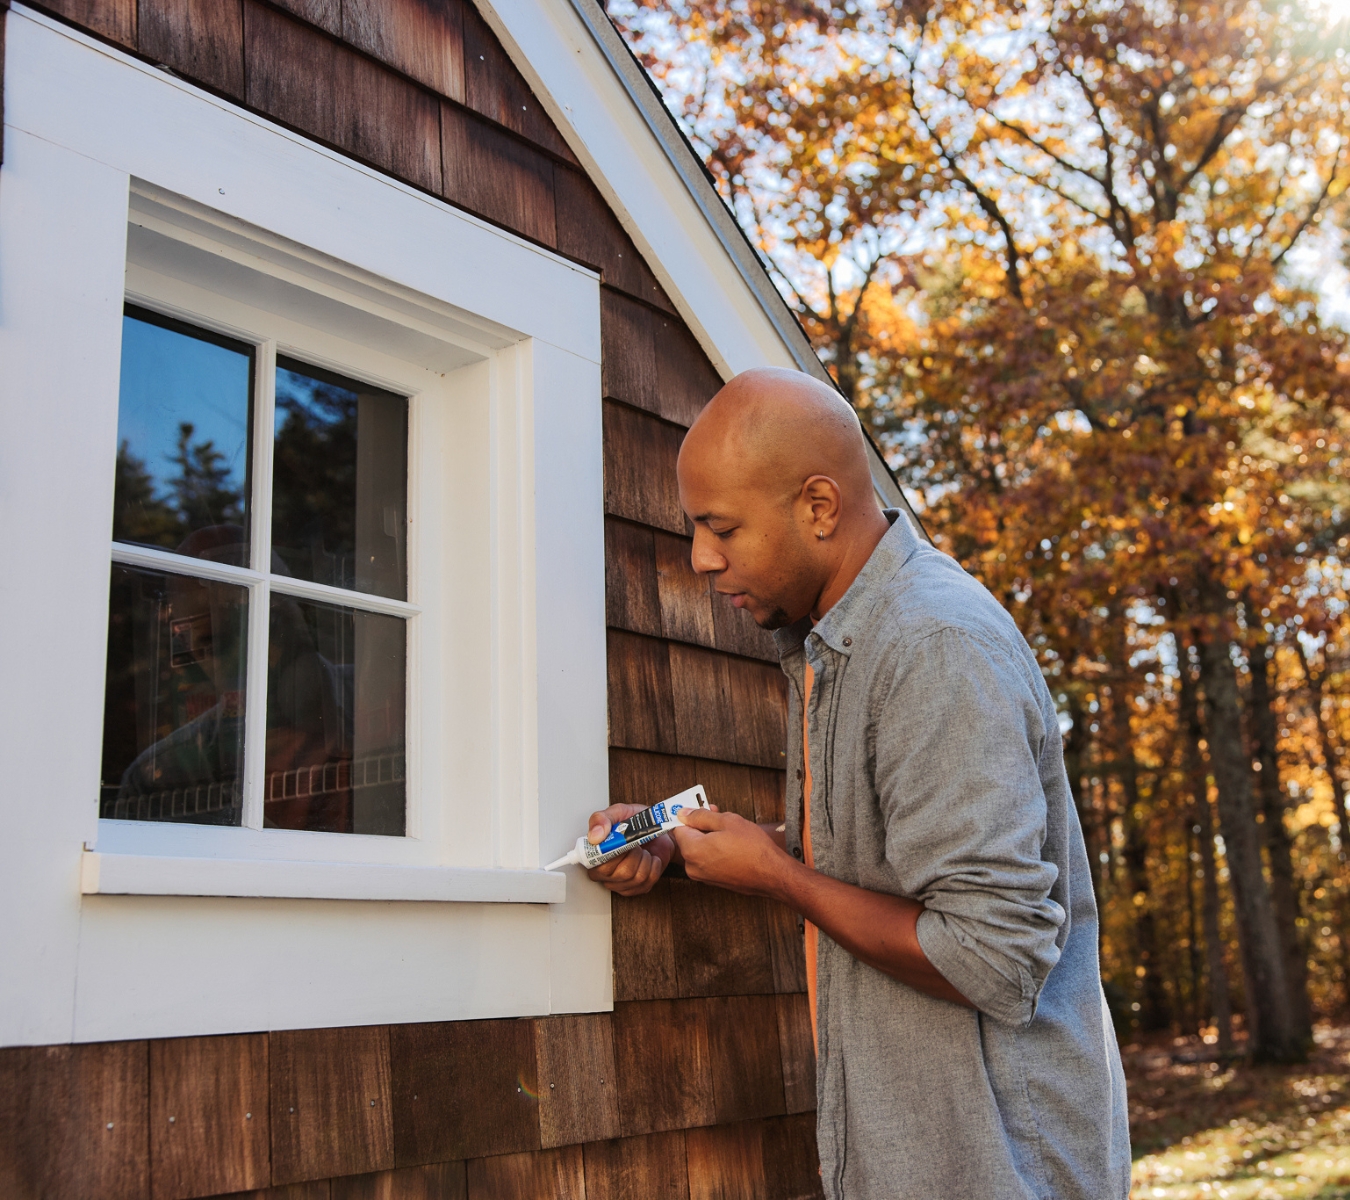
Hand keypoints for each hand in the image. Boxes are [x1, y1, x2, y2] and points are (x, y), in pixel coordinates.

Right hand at [585, 804, 673, 896]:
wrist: (659, 828)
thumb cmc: (636, 822)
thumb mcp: (617, 812)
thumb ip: (601, 819)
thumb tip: (595, 836)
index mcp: (595, 856)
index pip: (598, 867)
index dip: (613, 856)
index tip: (624, 843)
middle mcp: (605, 873)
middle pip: (621, 873)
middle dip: (634, 854)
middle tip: (635, 843)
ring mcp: (621, 883)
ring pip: (636, 878)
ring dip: (645, 859)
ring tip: (644, 850)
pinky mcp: (637, 888)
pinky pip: (648, 881)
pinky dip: (654, 866)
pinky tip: (651, 859)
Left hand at [669, 809, 794, 897]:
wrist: (771, 874)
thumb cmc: (752, 848)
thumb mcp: (727, 821)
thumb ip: (701, 816)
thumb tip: (684, 813)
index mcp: (692, 850)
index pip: (678, 827)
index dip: (689, 815)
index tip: (698, 807)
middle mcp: (693, 866)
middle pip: (689, 839)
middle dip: (701, 825)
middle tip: (717, 814)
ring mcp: (703, 876)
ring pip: (699, 849)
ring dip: (709, 837)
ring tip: (729, 829)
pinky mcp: (714, 881)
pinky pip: (708, 860)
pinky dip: (715, 850)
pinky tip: (731, 844)